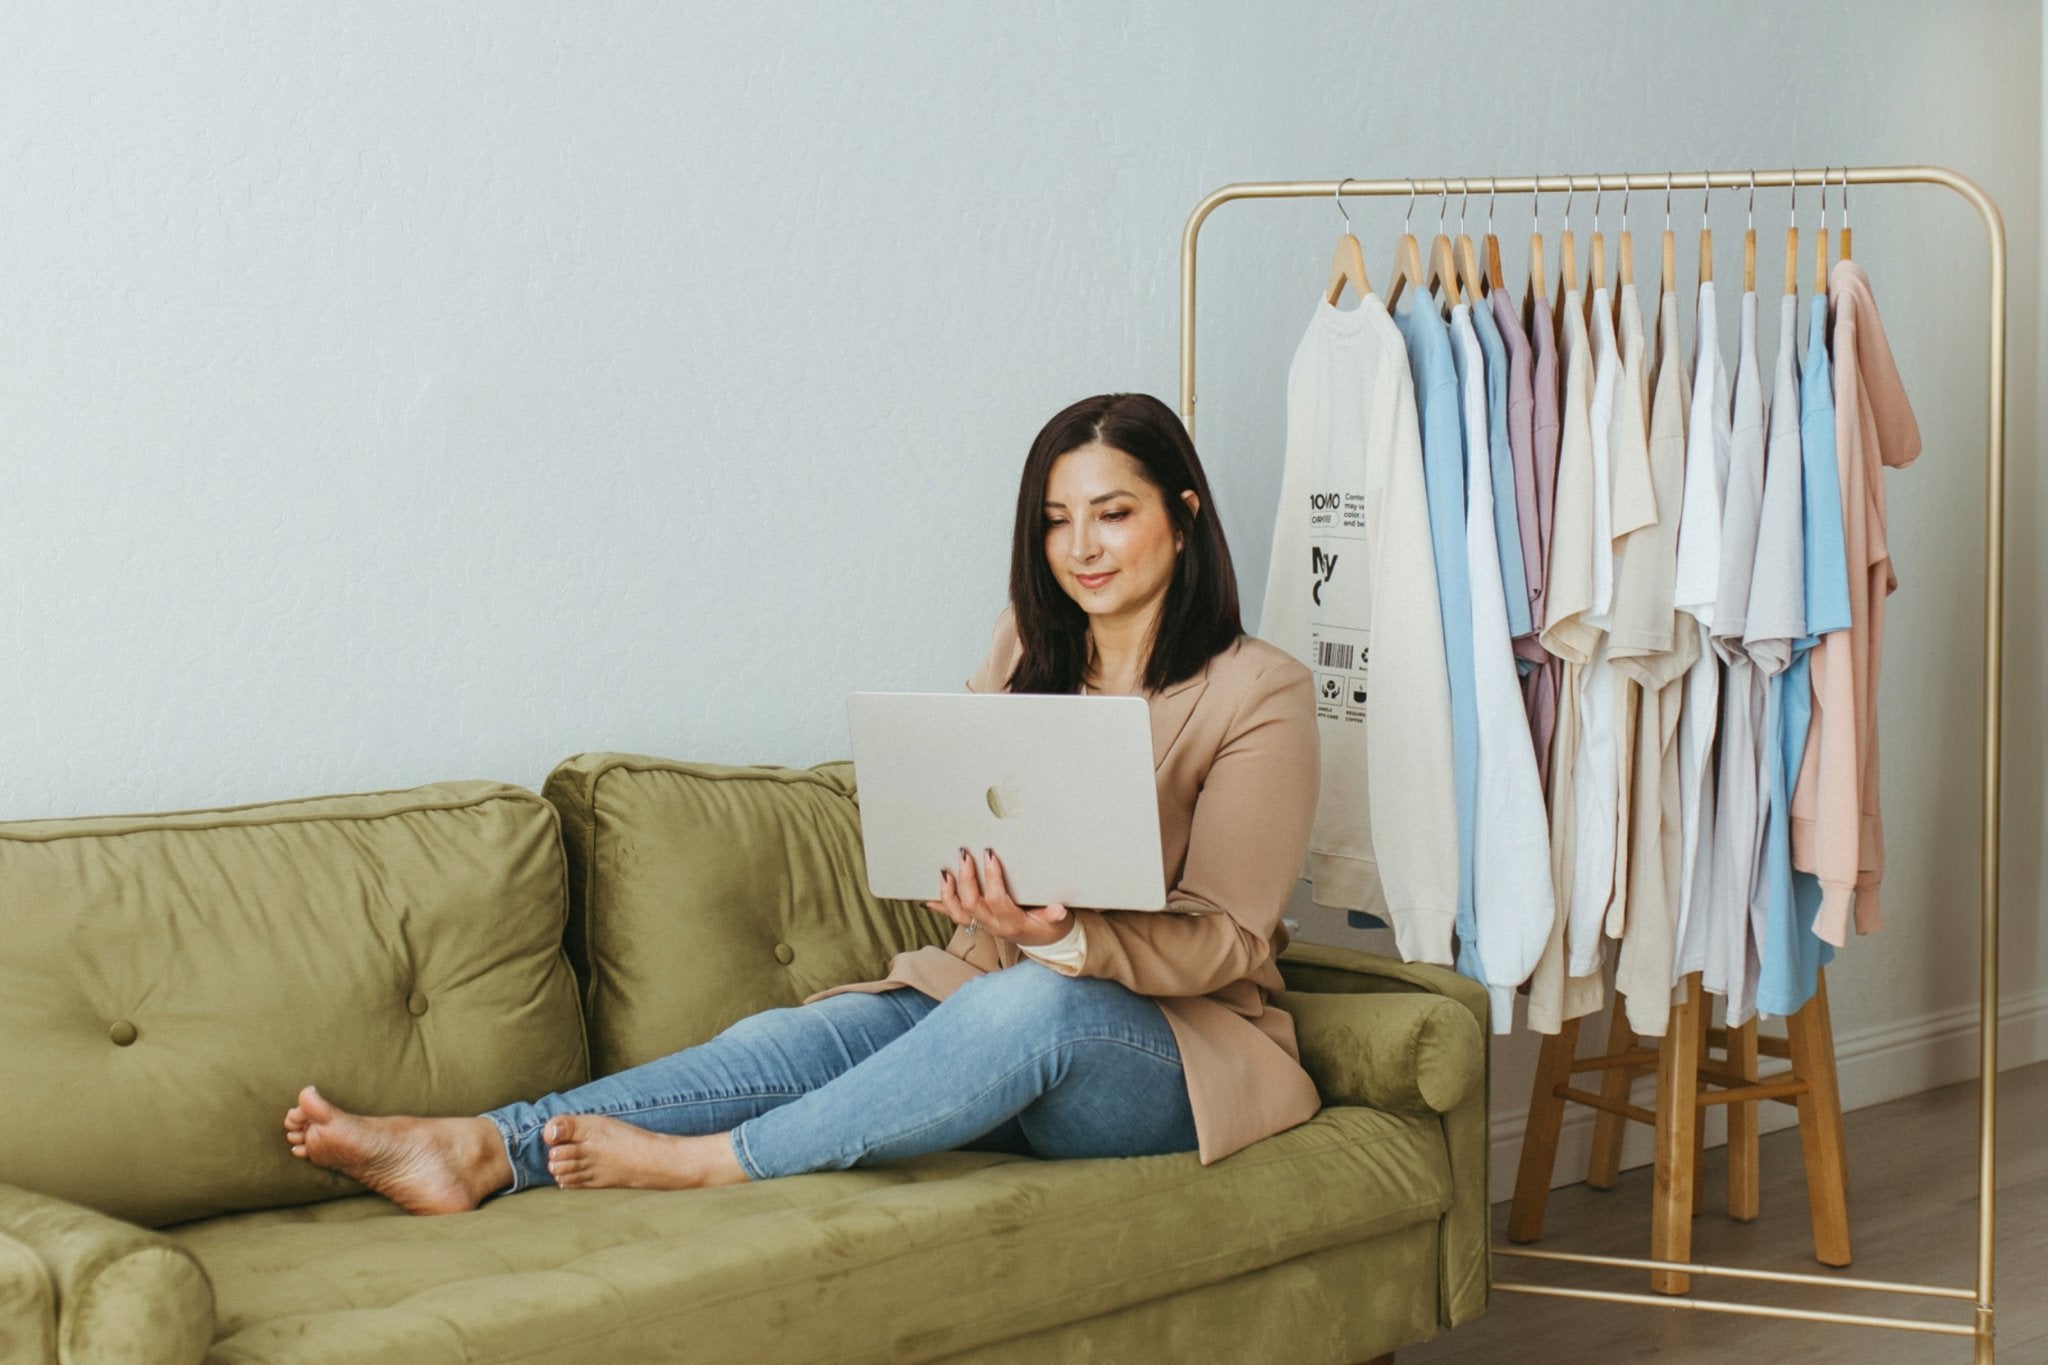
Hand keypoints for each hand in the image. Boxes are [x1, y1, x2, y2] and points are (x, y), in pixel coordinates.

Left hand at [924, 847, 1072, 947]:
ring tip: (944, 872)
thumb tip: (1058, 910)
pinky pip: (955, 916)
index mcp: (1012, 922)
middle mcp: (993, 926)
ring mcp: (983, 926)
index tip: (989, 856)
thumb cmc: (1048, 927)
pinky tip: (928, 898)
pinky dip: (940, 906)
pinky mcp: (977, 923)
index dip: (991, 878)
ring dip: (948, 893)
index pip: (996, 899)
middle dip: (966, 879)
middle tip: (964, 855)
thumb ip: (1053, 916)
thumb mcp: (1056, 922)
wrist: (1042, 941)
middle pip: (972, 904)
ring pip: (958, 914)